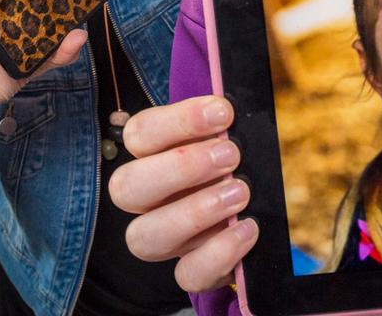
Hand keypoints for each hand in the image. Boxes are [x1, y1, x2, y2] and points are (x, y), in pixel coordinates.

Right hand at [109, 96, 258, 292]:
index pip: (140, 133)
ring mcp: (165, 237)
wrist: (255, 207)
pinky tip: (247, 228)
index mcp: (151, 155)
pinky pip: (187, 274)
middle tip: (230, 154)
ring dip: (194, 212)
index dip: (177, 121)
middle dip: (180, 167)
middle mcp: (148, 199)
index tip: (223, 112)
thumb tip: (229, 107)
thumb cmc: (235, 161)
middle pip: (125, 187)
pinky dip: (218, 252)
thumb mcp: (230, 136)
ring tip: (239, 192)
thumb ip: (223, 124)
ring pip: (144, 237)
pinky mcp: (191, 269)